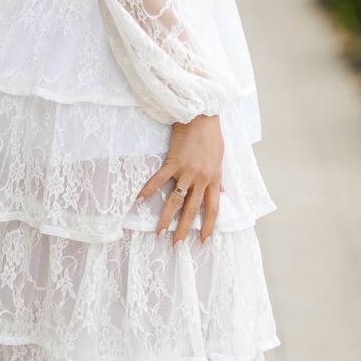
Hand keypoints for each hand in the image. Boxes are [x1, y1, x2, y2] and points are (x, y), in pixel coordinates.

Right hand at [135, 114, 224, 245]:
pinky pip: (158, 180)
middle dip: (184, 230)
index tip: (203, 241)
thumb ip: (218, 177)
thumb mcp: (220, 158)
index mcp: (214, 179)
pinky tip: (138, 200)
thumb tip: (221, 192)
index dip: (209, 227)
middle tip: (176, 245)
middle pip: (192, 210)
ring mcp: (186, 171)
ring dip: (166, 218)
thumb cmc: (211, 135)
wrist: (201, 115)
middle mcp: (200, 179)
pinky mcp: (172, 162)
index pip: (212, 209)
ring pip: (175, 201)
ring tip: (158, 232)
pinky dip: (148, 190)